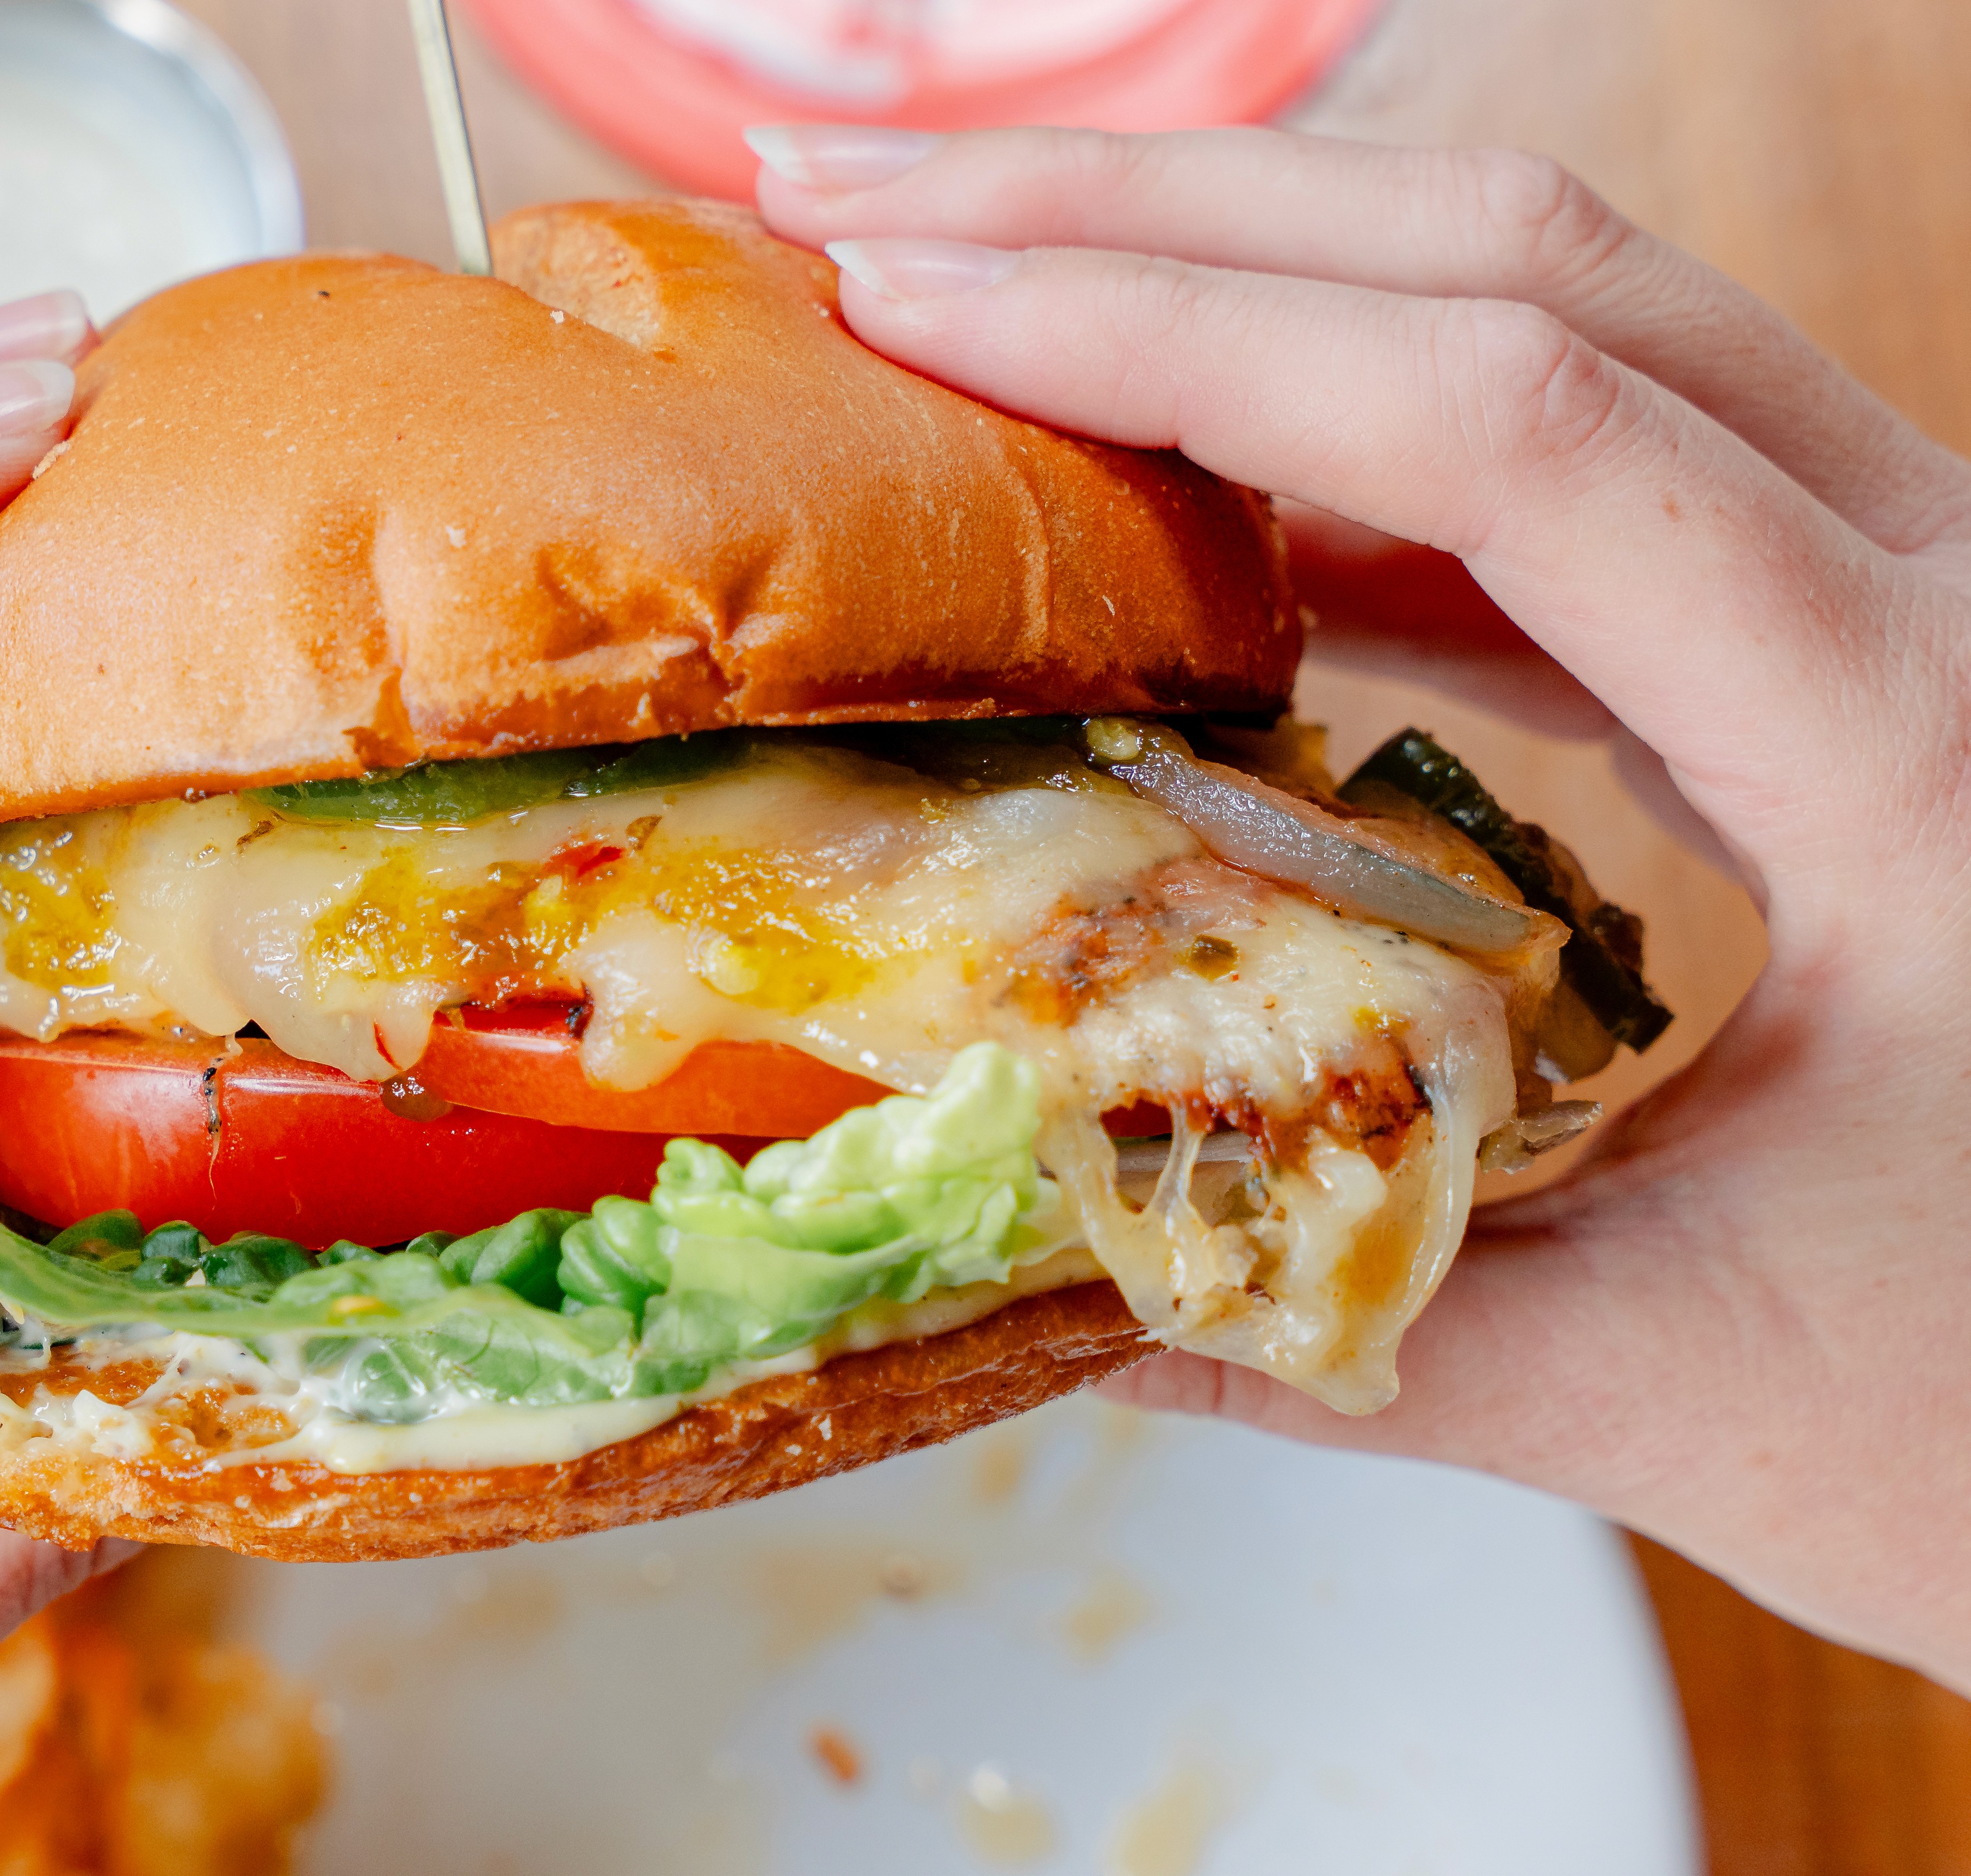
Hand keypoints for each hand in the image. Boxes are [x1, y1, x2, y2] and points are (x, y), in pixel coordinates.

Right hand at [751, 125, 1970, 1689]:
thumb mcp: (1702, 1389)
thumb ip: (1367, 1328)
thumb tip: (1026, 1298)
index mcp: (1924, 747)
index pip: (1512, 426)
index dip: (1184, 333)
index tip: (911, 303)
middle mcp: (1941, 590)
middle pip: (1521, 266)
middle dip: (1163, 207)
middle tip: (868, 201)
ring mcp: (1899, 582)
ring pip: (1551, 313)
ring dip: (1242, 276)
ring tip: (968, 289)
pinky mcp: (1837, 629)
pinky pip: (1571, 459)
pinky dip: (1338, 444)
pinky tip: (1170, 498)